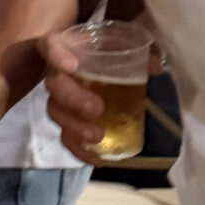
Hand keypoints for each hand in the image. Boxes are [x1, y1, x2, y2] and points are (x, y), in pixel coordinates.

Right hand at [40, 25, 162, 165]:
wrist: (101, 62)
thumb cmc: (111, 50)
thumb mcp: (126, 45)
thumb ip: (141, 51)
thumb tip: (153, 67)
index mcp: (68, 47)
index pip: (51, 45)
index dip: (57, 55)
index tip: (74, 66)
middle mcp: (57, 71)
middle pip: (53, 84)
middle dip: (73, 99)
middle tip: (97, 109)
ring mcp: (59, 97)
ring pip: (55, 112)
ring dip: (74, 127)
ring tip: (98, 137)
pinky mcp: (68, 119)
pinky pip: (65, 135)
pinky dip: (79, 149)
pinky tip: (96, 159)